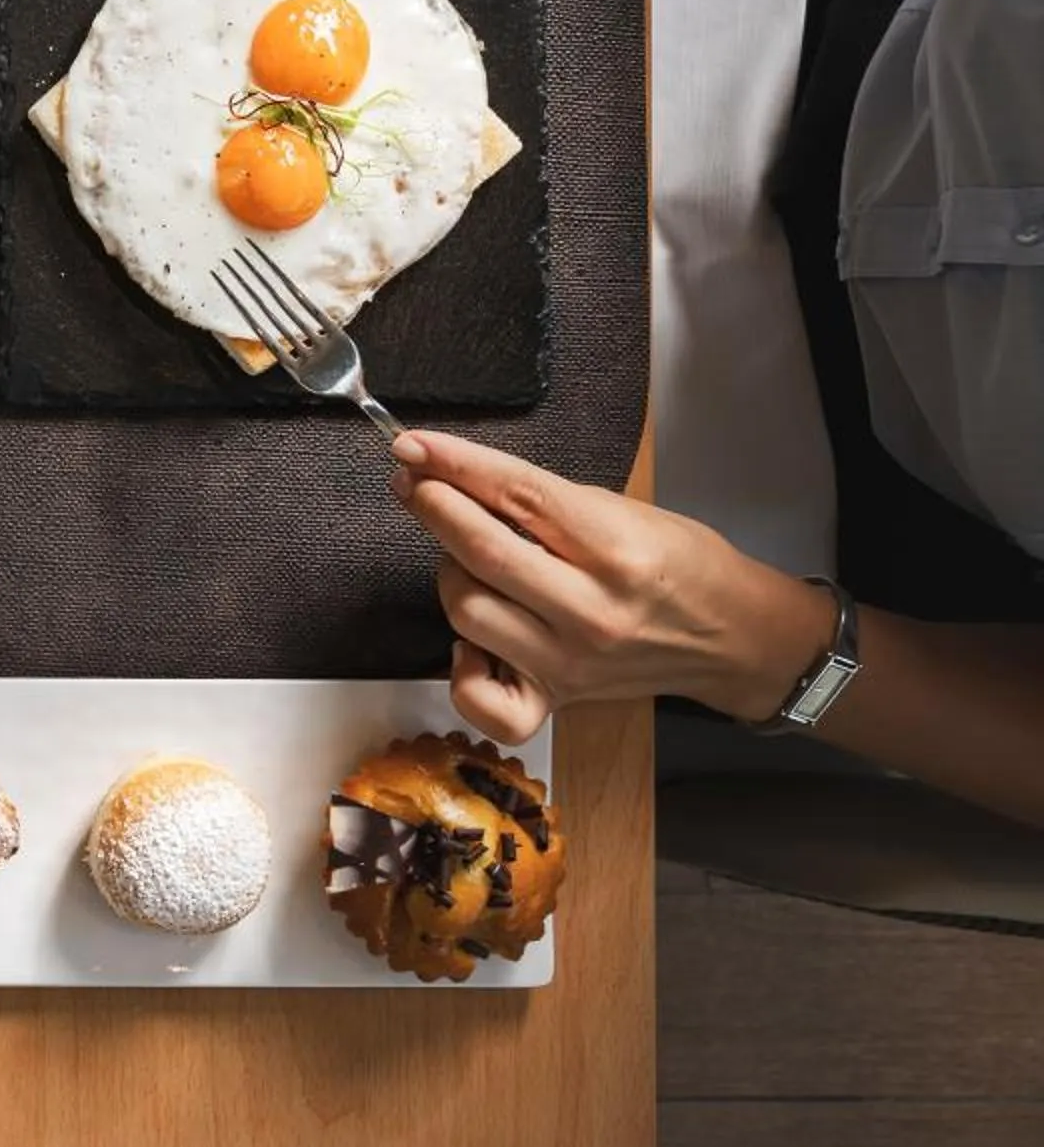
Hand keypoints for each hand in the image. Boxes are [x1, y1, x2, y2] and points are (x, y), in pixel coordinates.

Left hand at [390, 430, 834, 741]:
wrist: (734, 637)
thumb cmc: (679, 563)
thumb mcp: (620, 510)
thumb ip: (538, 499)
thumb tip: (453, 475)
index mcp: (616, 550)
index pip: (517, 497)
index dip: (455, 465)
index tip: (412, 445)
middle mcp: (591, 613)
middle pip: (481, 555)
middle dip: (435, 509)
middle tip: (418, 484)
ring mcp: (570, 663)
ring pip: (468, 612)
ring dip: (450, 574)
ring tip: (468, 559)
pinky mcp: (558, 700)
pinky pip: (483, 701)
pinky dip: (462, 668)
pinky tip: (474, 640)